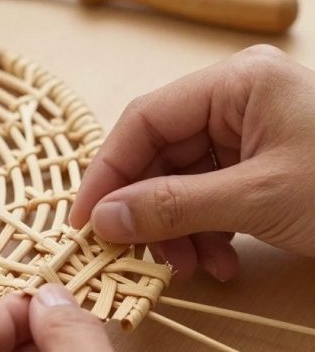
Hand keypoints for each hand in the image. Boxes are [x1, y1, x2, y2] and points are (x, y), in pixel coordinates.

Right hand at [70, 45, 314, 280]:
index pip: (146, 120)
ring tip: (195, 269)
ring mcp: (253, 130)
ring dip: (182, 230)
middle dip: (152, 212)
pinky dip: (211, 231)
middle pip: (163, 153)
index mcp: (236, 82)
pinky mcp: (266, 163)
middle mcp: (238, 98)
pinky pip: (216, 194)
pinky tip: (222, 264)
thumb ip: (177, 206)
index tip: (85, 222)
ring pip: (187, 181)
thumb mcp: (259, 197)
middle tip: (138, 257)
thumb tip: (106, 218)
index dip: (108, 172)